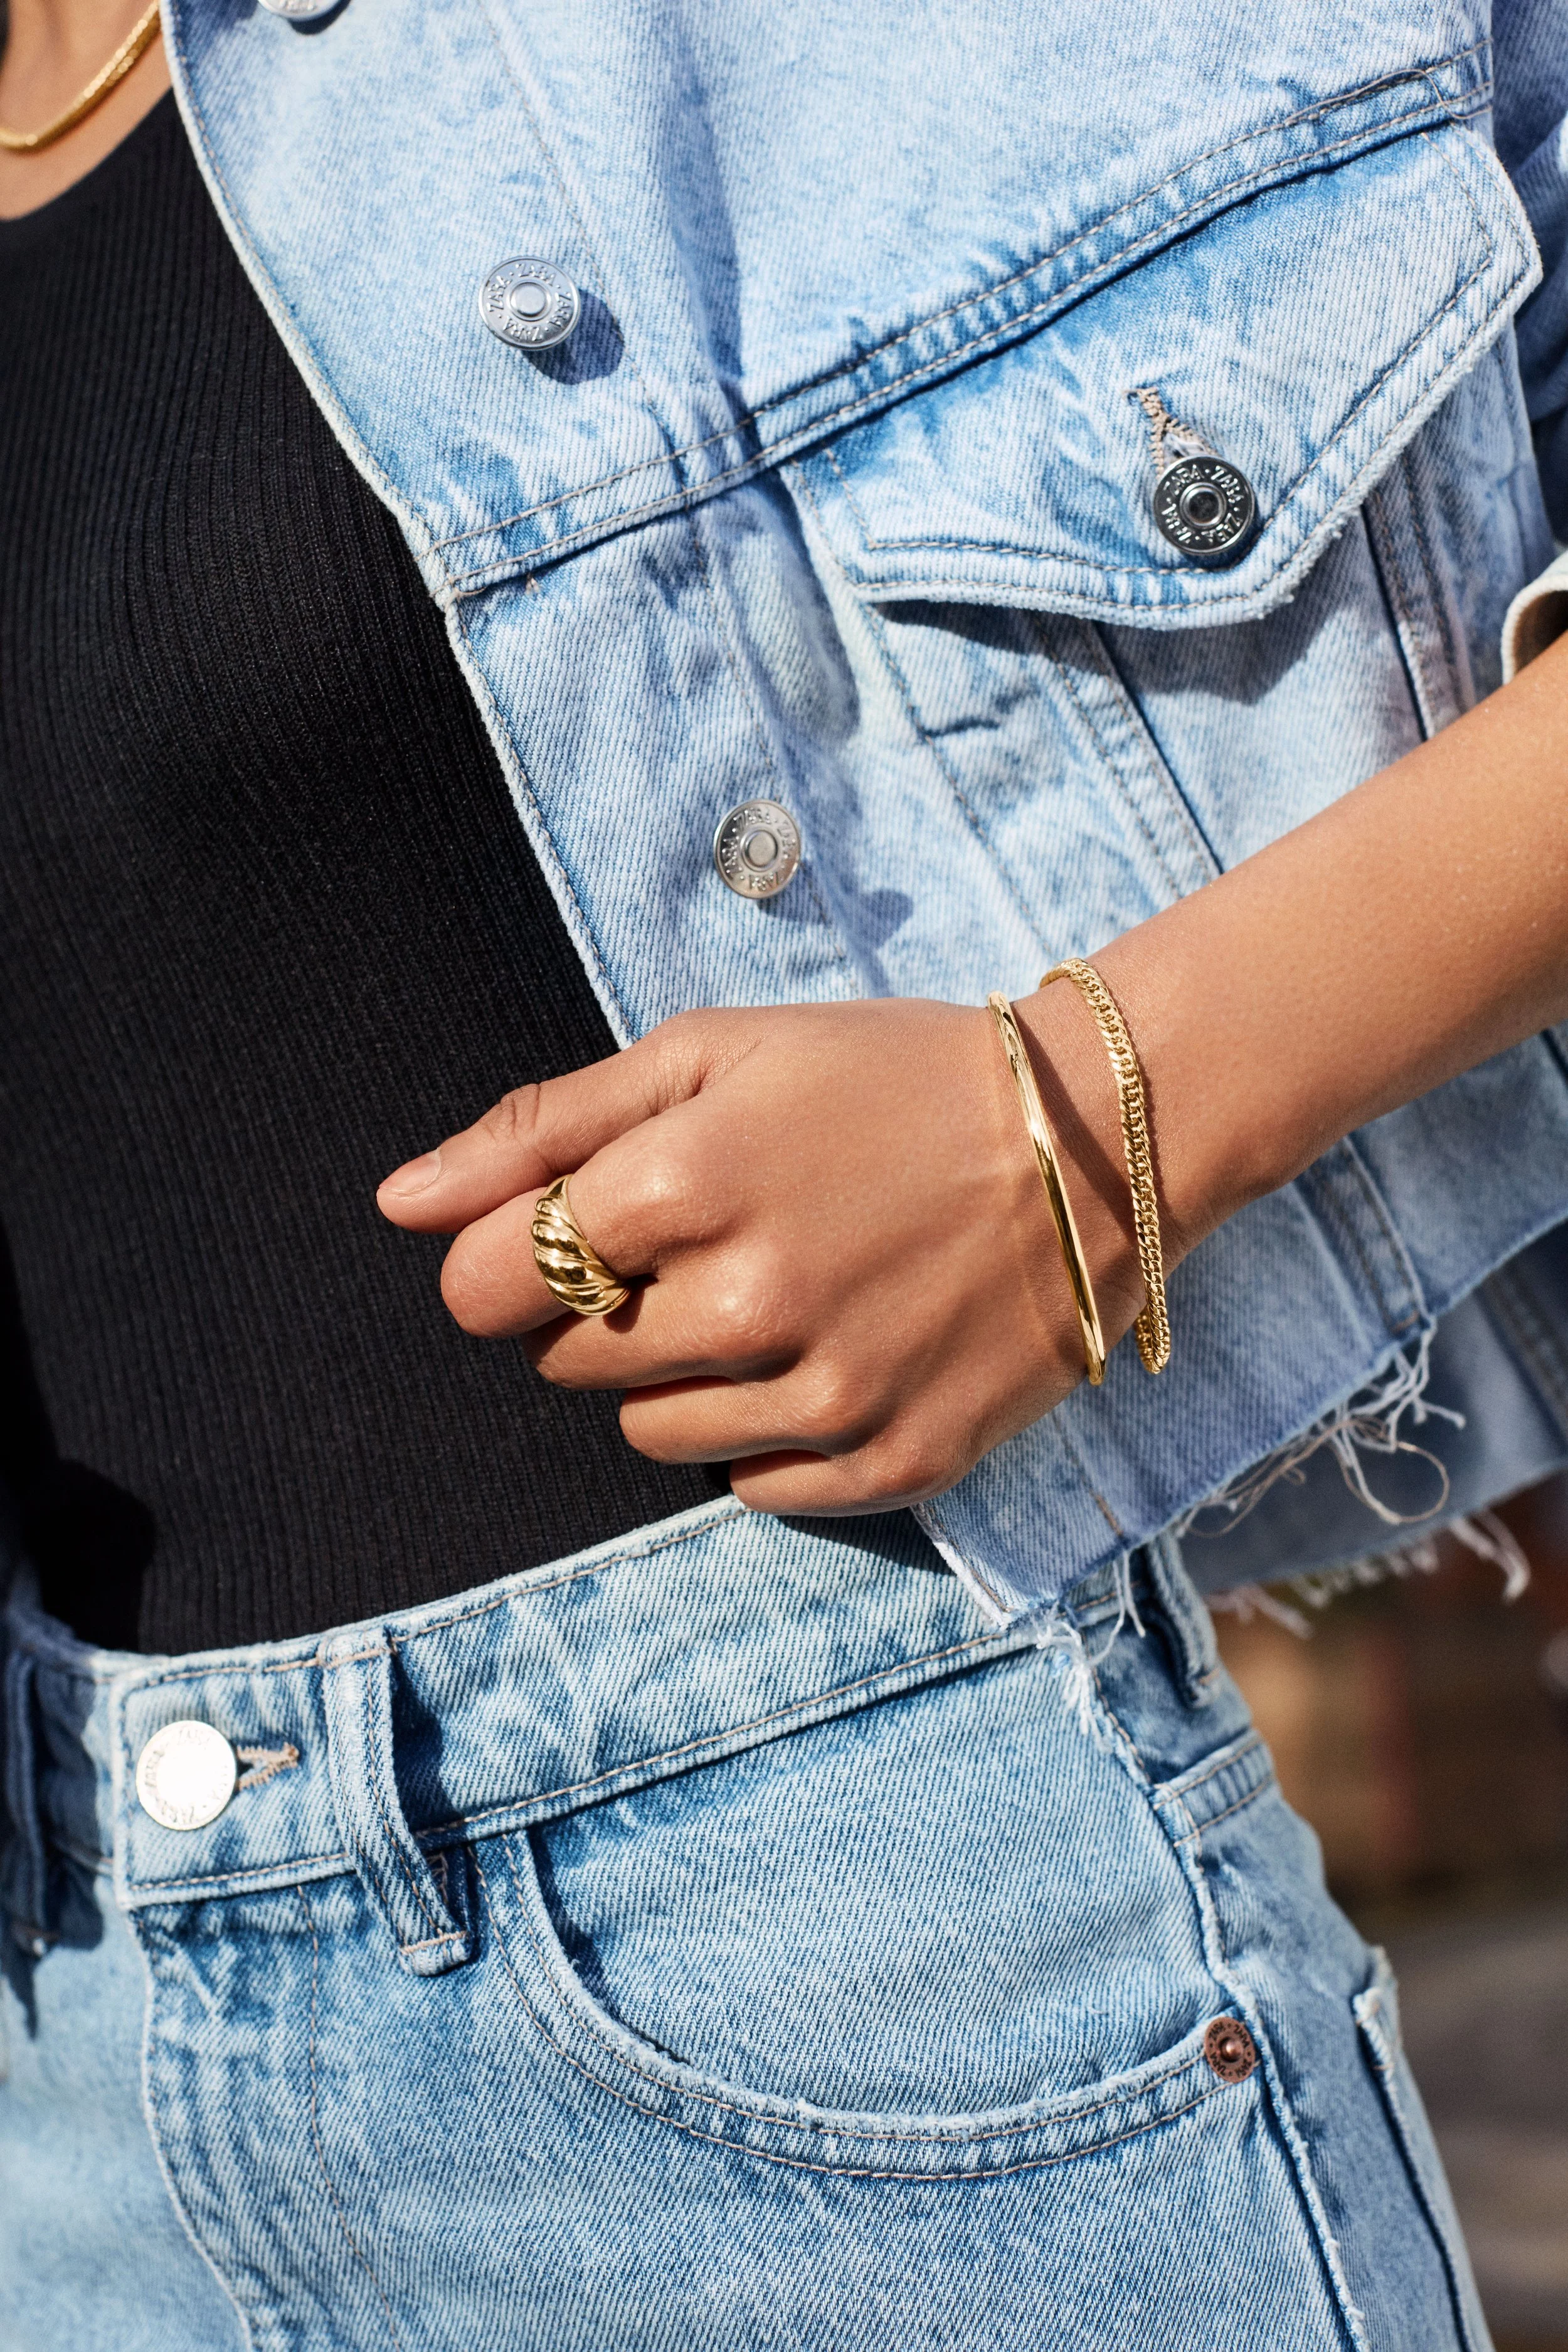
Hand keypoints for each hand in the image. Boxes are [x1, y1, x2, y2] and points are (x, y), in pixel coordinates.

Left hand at [376, 997, 1144, 1513]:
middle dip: (600, 1305)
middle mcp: (748, 1306)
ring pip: (649, 1436)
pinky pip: (752, 1487)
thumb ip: (540, 1127)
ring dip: (678, 1372)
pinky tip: (828, 1349)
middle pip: (562, 1364)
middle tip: (703, 1242)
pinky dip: (765, 1430)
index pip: (483, 1283)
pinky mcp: (894, 1463)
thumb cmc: (883, 1076)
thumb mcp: (709, 1051)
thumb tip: (396, 1204)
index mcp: (685, 1185)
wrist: (1092, 1138)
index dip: (512, 1254)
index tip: (579, 1226)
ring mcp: (828, 1398)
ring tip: (774, 1292)